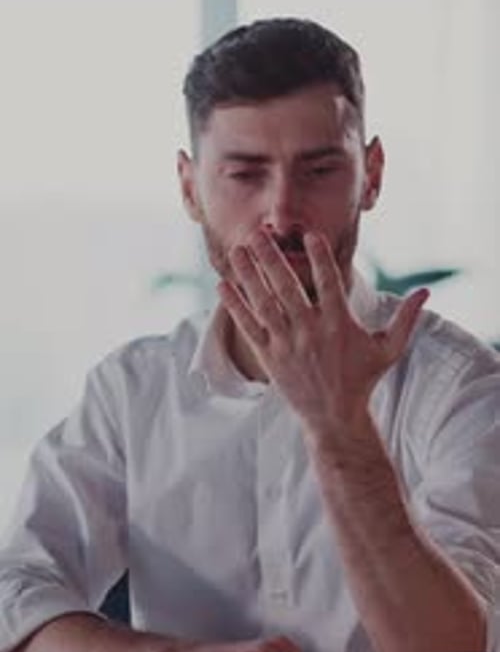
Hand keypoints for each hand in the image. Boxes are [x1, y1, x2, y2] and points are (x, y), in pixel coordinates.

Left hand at [218, 228, 427, 439]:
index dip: (319, 257)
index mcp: (339, 324)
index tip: (310, 235)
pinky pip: (248, 326)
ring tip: (238, 250)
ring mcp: (286, 344)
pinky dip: (235, 305)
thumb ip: (405, 319)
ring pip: (264, 302)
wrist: (334, 418)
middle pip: (287, 287)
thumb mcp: (388, 350)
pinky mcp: (269, 357)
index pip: (329, 283)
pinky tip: (223, 284)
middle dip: (271, 258)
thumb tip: (426, 291)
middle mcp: (310, 331)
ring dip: (249, 275)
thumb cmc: (362, 380)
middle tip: (258, 232)